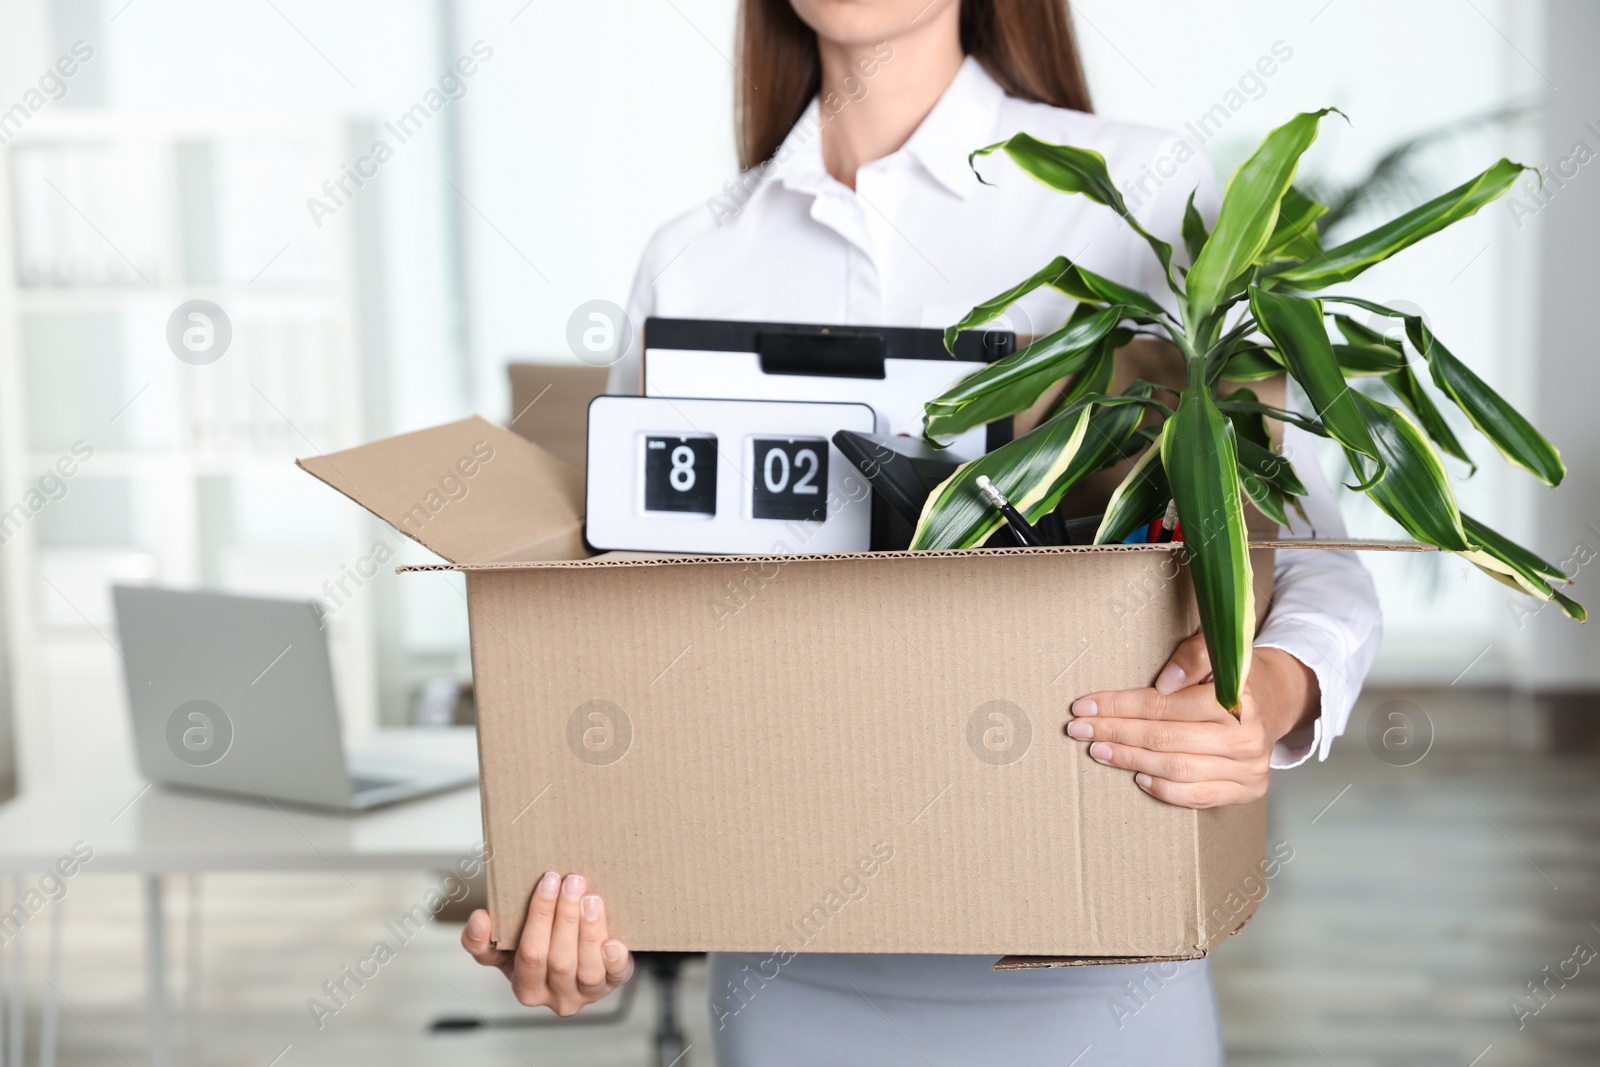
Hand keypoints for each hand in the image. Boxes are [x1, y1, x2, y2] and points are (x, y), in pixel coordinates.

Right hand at [461, 871, 633, 1015]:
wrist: (571, 955)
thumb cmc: (534, 950)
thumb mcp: (501, 949)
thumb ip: (481, 940)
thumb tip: (479, 919)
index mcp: (527, 989)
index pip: (531, 955)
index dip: (539, 918)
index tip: (547, 881)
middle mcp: (557, 997)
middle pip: (560, 961)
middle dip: (566, 918)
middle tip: (572, 882)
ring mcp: (587, 993)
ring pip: (588, 969)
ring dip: (590, 931)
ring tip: (591, 899)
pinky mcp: (614, 984)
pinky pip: (617, 977)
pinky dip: (616, 960)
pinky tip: (614, 940)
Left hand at [1066, 632, 1318, 807]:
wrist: (1279, 700)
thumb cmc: (1238, 675)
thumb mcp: (1221, 649)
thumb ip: (1193, 656)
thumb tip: (1163, 684)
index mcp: (1239, 698)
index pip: (1165, 705)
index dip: (1119, 706)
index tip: (1085, 707)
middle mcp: (1247, 737)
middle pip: (1164, 739)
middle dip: (1115, 733)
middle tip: (1079, 730)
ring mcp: (1249, 768)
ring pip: (1176, 769)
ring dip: (1130, 761)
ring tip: (1100, 750)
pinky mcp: (1247, 790)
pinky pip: (1197, 796)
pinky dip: (1163, 789)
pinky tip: (1138, 775)